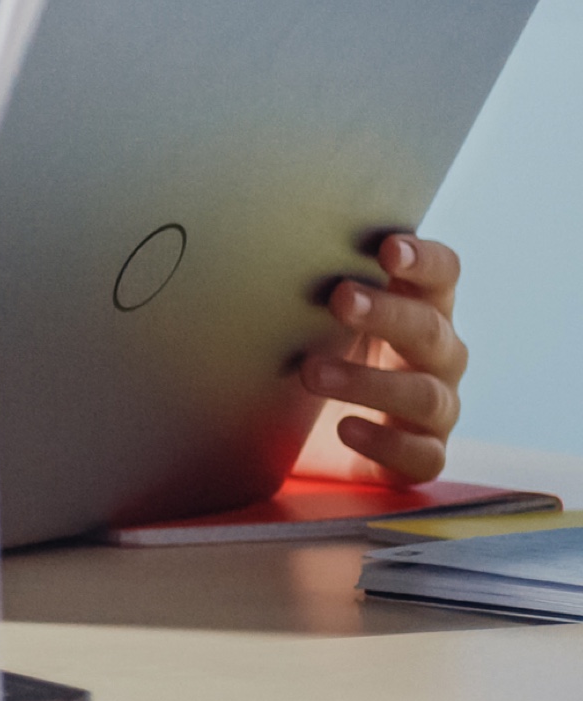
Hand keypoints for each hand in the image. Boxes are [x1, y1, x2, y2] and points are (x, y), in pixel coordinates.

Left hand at [295, 231, 467, 485]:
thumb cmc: (309, 349)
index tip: (388, 249)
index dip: (423, 261)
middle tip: (339, 299)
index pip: (441, 275)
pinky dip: (386, 442)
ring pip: (425, 395)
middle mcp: (436, 356)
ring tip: (312, 373)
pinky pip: (422, 455)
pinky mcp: (421, 455)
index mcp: (418, 308)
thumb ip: (311, 284)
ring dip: (370, 381)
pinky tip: (346, 429)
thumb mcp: (309, 315)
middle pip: (430, 329)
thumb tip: (258, 244)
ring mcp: (436, 408)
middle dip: (386, 313)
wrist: (292, 430)